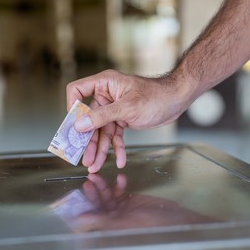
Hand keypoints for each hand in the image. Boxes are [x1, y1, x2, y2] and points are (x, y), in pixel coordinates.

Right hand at [66, 69, 193, 172]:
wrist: (177, 100)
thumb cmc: (156, 96)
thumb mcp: (127, 108)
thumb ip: (102, 117)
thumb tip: (79, 125)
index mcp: (104, 84)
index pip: (77, 91)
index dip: (72, 107)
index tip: (72, 126)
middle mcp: (106, 96)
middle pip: (89, 119)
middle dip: (88, 140)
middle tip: (84, 158)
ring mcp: (114, 109)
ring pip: (102, 131)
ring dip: (101, 149)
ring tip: (95, 166)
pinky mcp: (122, 119)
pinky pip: (115, 135)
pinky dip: (117, 148)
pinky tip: (119, 160)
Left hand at [75, 173, 216, 231]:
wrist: (173, 220)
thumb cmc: (150, 226)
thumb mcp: (124, 223)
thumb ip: (102, 220)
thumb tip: (81, 220)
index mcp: (109, 227)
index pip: (92, 216)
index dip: (85, 205)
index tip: (80, 192)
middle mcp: (113, 219)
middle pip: (98, 204)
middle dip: (93, 192)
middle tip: (89, 179)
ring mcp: (122, 209)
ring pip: (108, 195)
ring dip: (104, 185)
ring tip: (98, 176)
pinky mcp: (130, 200)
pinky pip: (121, 191)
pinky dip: (119, 184)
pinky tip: (121, 177)